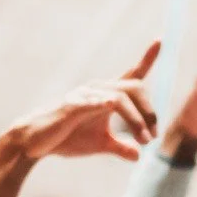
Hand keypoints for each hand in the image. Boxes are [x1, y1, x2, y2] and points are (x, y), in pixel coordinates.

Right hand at [14, 44, 160, 161]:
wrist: (36, 141)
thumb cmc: (67, 137)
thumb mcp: (100, 144)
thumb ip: (120, 147)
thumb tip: (138, 156)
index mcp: (106, 94)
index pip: (131, 74)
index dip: (147, 58)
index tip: (161, 40)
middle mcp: (97, 89)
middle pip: (134, 87)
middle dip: (149, 112)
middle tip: (153, 138)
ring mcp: (84, 96)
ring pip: (120, 97)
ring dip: (136, 120)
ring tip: (144, 141)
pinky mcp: (70, 108)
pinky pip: (90, 102)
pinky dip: (102, 103)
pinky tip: (111, 104)